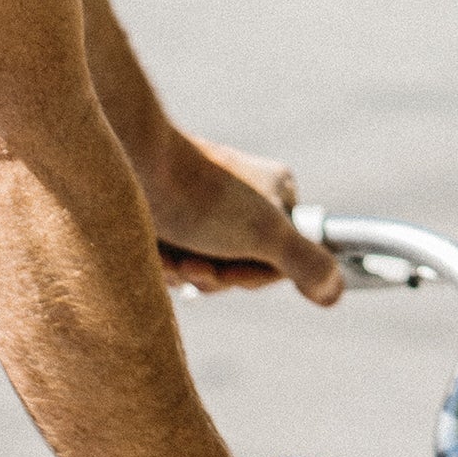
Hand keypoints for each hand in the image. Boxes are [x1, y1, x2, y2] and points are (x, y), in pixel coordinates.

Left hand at [142, 130, 341, 305]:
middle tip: (194, 262)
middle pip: (240, 265)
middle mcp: (243, 192)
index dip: (255, 275)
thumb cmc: (198, 198)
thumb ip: (306, 263)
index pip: (283, 260)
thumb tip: (334, 292)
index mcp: (277, 189)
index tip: (232, 266)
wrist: (122, 164)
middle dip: (214, 274)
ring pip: (203, 264)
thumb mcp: (266, 233)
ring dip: (185, 271)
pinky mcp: (167, 211)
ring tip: (169, 254)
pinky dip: (163, 261)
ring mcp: (202, 203)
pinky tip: (151, 249)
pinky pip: (173, 254)